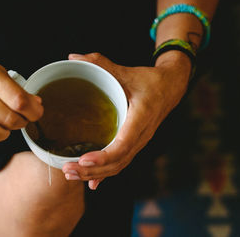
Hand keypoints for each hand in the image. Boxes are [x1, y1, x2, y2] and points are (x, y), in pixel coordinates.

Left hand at [62, 52, 190, 189]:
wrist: (172, 87)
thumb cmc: (149, 80)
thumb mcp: (126, 71)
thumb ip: (100, 63)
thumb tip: (72, 57)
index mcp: (141, 117)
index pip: (123, 144)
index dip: (104, 155)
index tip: (84, 159)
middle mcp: (142, 135)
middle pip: (117, 161)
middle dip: (92, 169)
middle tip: (67, 170)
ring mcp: (140, 142)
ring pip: (118, 166)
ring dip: (95, 174)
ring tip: (70, 174)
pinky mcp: (136, 144)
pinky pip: (121, 163)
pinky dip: (105, 174)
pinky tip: (91, 183)